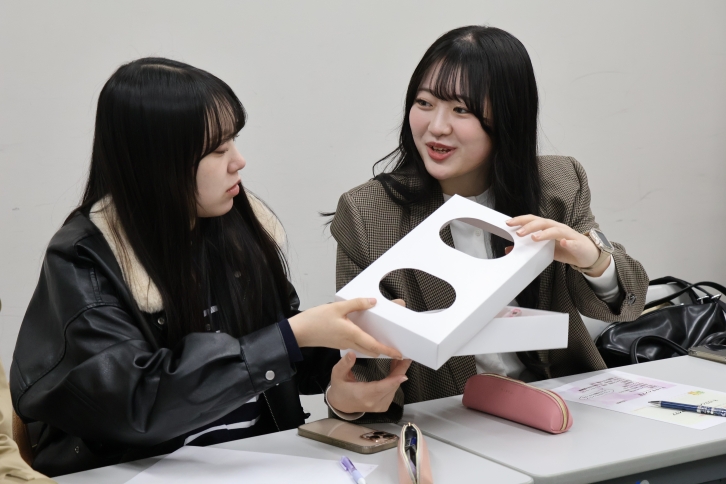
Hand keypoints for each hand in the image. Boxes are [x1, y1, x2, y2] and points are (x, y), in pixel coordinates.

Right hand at [288, 298, 402, 358]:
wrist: (299, 332)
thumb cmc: (315, 321)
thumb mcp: (337, 307)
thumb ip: (356, 304)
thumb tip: (372, 301)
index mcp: (352, 334)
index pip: (374, 346)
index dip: (388, 351)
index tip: (399, 354)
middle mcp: (349, 342)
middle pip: (371, 351)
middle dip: (384, 351)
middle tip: (395, 348)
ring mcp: (344, 344)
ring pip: (364, 350)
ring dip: (375, 349)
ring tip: (384, 343)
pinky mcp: (339, 343)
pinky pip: (356, 346)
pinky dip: (366, 344)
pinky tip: (366, 336)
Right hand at [327, 352, 411, 412]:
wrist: (341, 404)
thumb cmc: (340, 388)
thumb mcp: (337, 375)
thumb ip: (344, 364)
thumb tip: (352, 354)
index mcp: (362, 395)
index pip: (380, 388)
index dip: (393, 381)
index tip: (403, 374)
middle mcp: (374, 403)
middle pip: (391, 387)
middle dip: (399, 371)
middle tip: (404, 357)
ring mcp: (380, 406)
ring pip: (394, 389)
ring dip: (398, 375)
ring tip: (399, 360)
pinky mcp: (383, 406)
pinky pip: (393, 392)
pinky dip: (395, 381)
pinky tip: (395, 370)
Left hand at [506, 215, 609, 276]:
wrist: (586, 255)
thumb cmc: (564, 249)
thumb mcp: (544, 250)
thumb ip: (528, 248)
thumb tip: (508, 249)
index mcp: (548, 228)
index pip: (533, 220)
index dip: (521, 220)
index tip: (508, 223)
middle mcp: (557, 228)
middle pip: (542, 223)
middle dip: (530, 226)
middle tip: (519, 232)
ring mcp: (568, 235)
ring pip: (556, 230)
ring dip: (545, 233)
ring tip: (535, 238)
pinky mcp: (577, 244)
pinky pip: (572, 242)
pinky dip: (567, 242)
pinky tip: (563, 243)